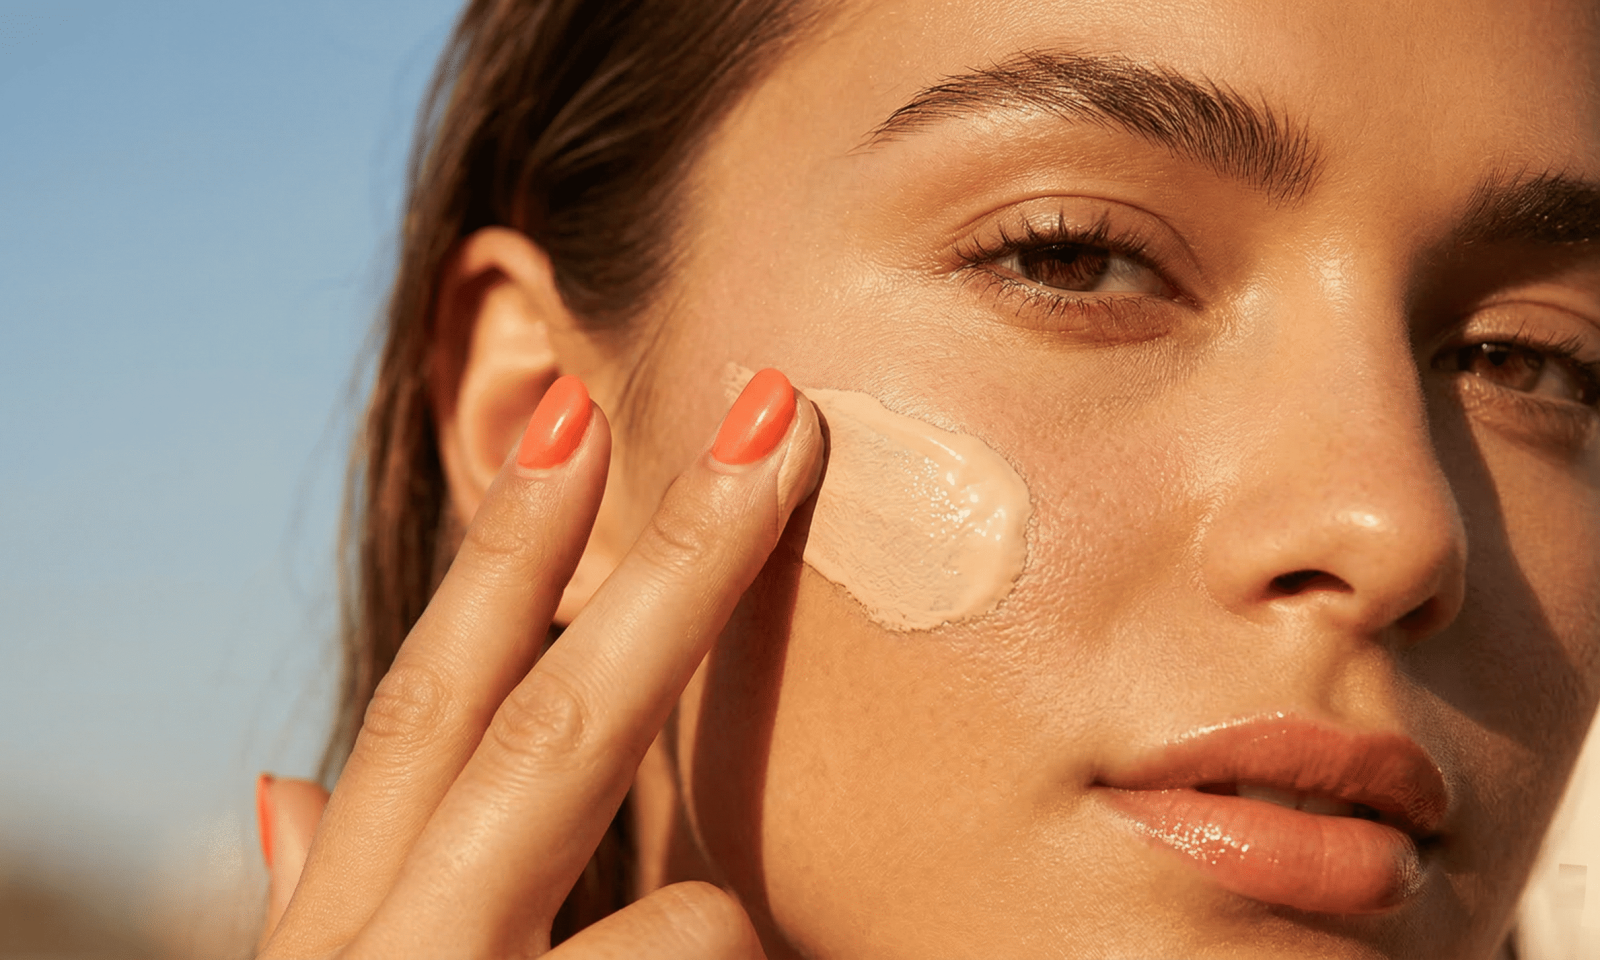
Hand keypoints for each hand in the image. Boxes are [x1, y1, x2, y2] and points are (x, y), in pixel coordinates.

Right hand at [255, 370, 821, 957]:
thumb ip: (329, 895)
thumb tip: (286, 787)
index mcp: (347, 923)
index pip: (430, 702)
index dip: (507, 550)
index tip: (580, 411)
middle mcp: (394, 953)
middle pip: (551, 728)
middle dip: (677, 565)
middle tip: (769, 415)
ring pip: (697, 916)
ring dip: (716, 942)